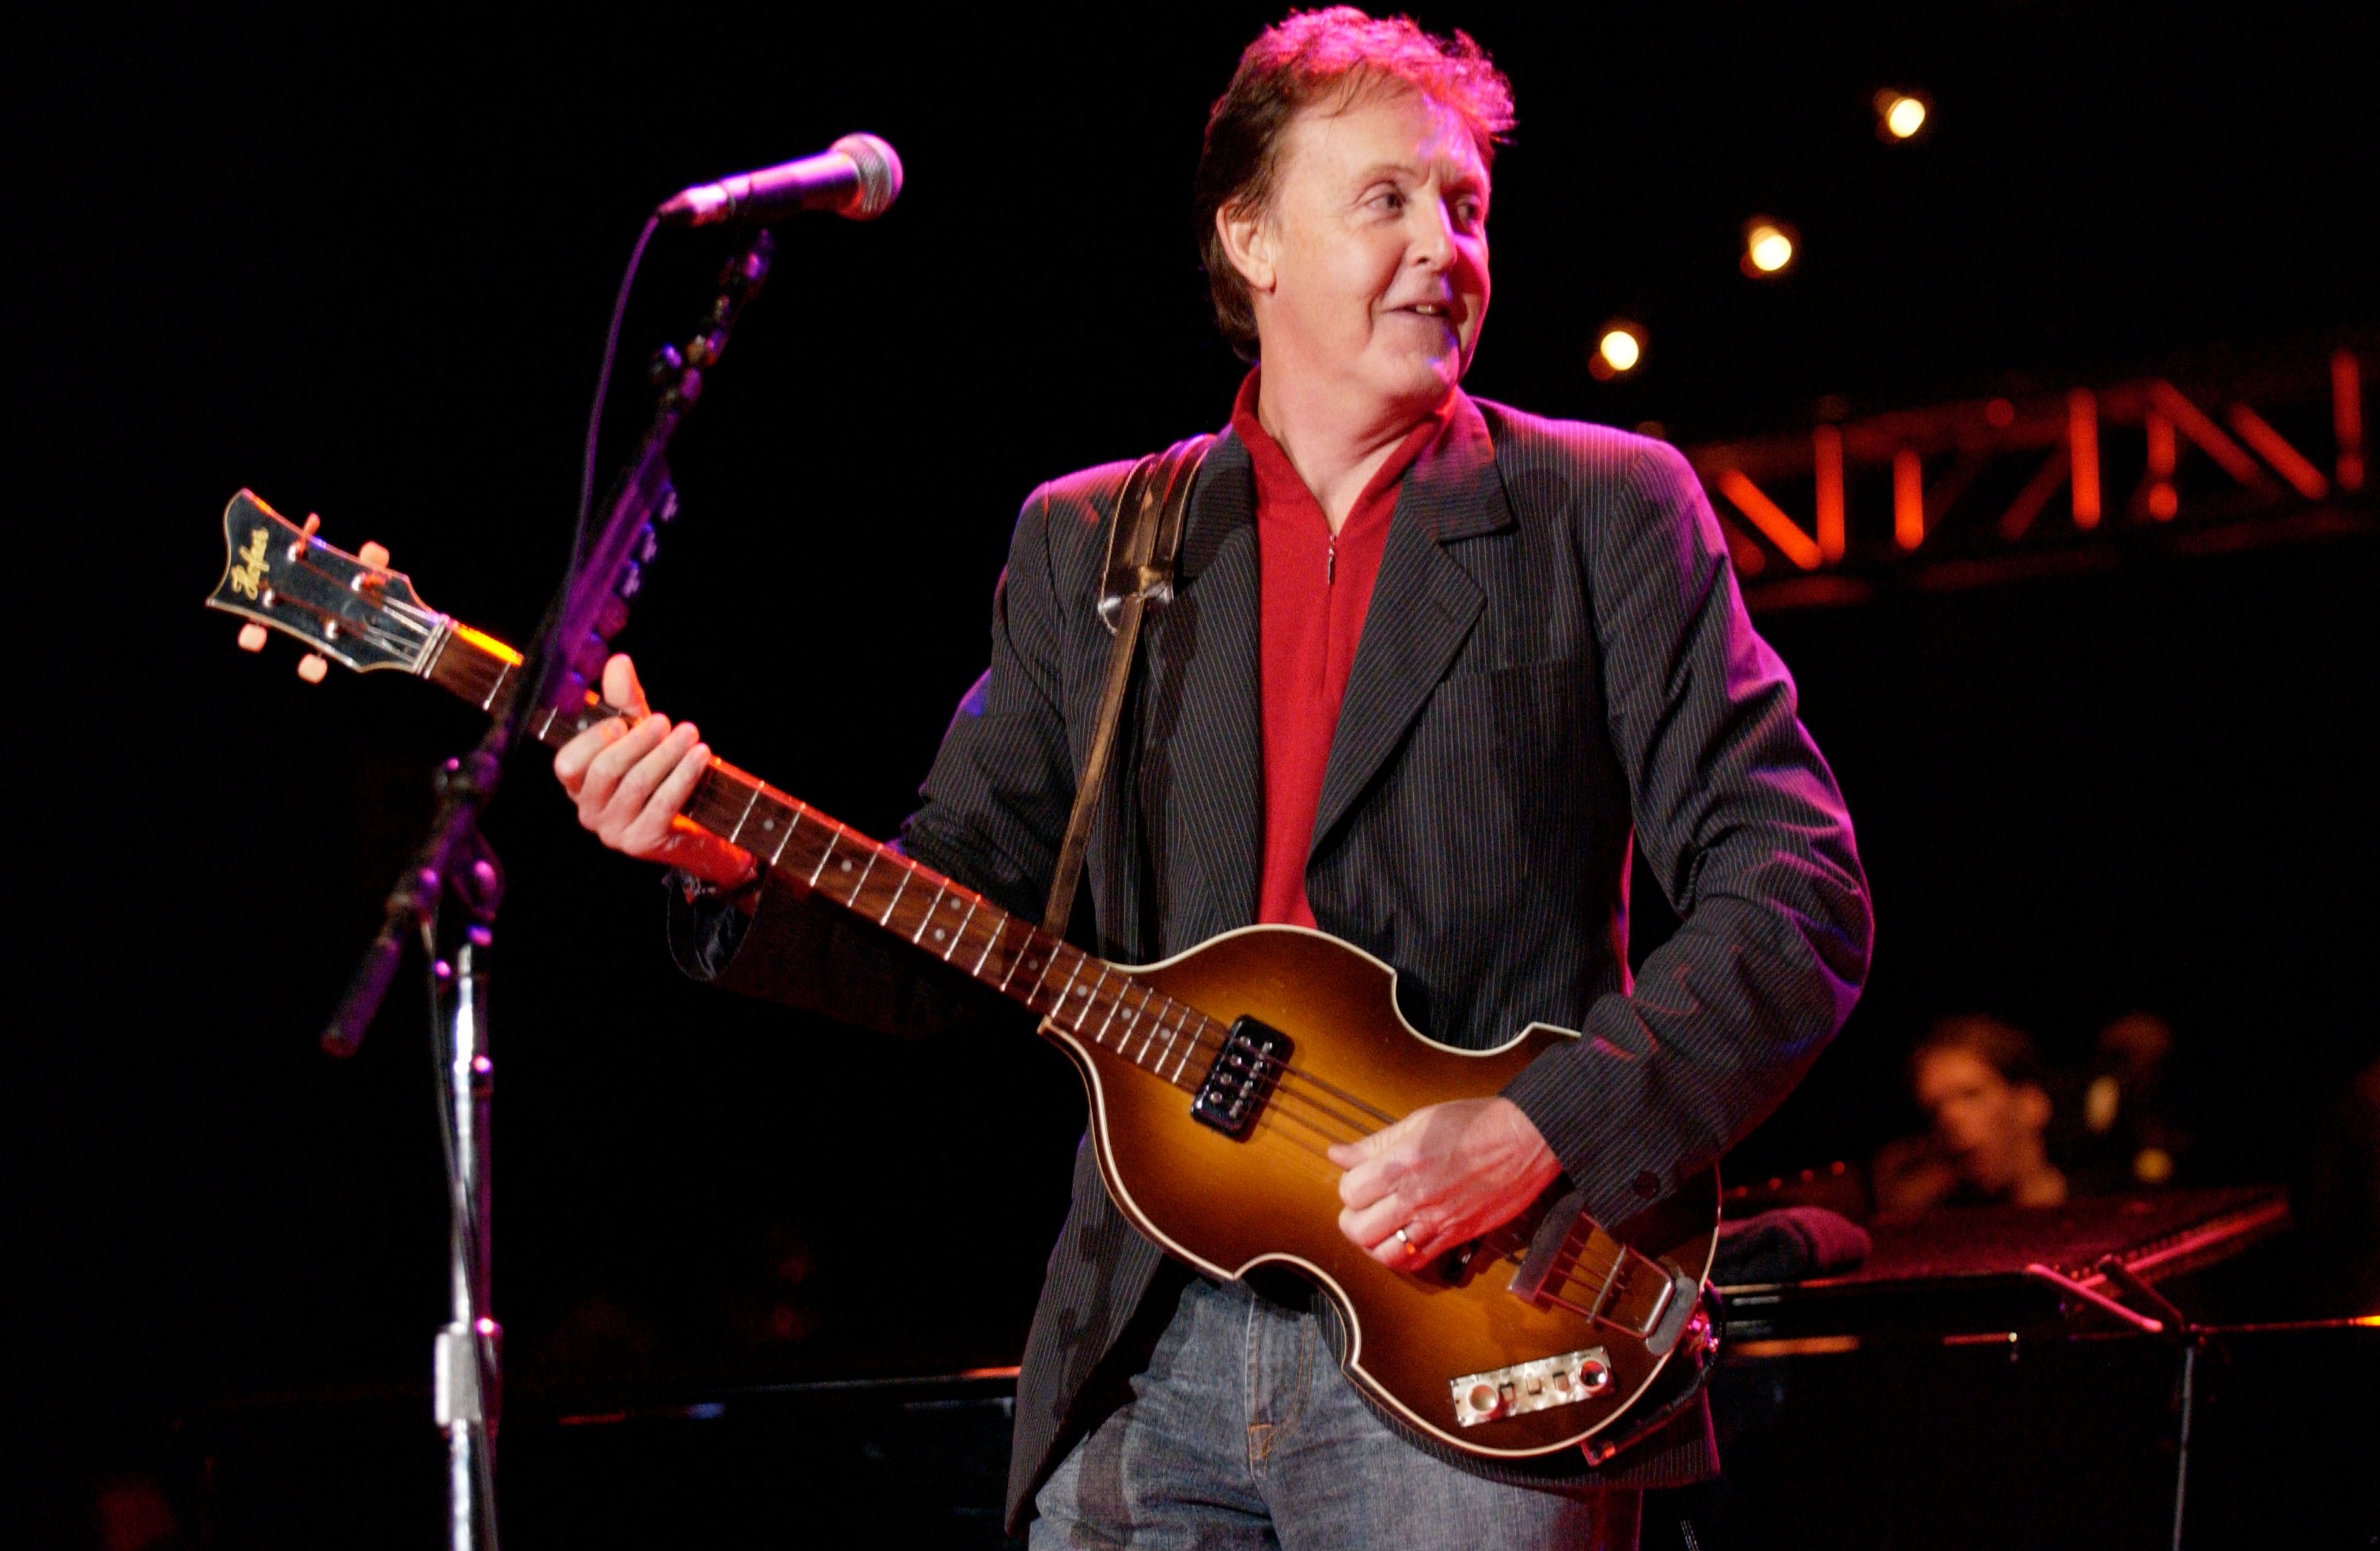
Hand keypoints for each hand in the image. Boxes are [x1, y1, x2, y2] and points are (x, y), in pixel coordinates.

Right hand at [552, 653, 754, 889]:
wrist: (696, 826)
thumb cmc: (660, 774)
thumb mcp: (641, 734)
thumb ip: (625, 701)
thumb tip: (619, 662)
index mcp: (579, 785)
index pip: (568, 764)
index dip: (592, 741)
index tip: (622, 721)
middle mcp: (589, 811)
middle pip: (604, 772)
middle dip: (638, 742)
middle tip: (666, 722)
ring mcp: (613, 832)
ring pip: (635, 787)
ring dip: (665, 756)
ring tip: (689, 734)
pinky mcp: (642, 843)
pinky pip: (661, 806)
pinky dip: (683, 777)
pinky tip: (701, 756)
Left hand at [1328, 1097, 1561, 1267]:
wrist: (1524, 1139)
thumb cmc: (1477, 1124)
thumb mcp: (1418, 1121)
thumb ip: (1374, 1144)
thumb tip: (1338, 1154)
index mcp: (1402, 1163)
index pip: (1349, 1192)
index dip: (1349, 1188)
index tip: (1359, 1181)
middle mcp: (1415, 1196)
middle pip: (1359, 1229)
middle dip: (1352, 1220)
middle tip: (1361, 1209)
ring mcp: (1436, 1220)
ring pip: (1383, 1253)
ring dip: (1372, 1243)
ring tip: (1378, 1228)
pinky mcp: (1456, 1235)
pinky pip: (1416, 1262)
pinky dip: (1400, 1258)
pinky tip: (1400, 1242)